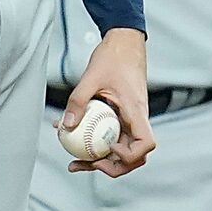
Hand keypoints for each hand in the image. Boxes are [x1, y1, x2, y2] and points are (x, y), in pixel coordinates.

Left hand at [62, 27, 155, 176]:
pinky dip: (95, 142)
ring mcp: (131, 119)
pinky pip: (112, 136)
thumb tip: (65, 126)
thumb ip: (78, 102)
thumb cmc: (113, 57)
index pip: (146, 144)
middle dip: (111, 168)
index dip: (129, 155)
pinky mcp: (123, 116)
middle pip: (134, 156)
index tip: (108, 148)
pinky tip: (72, 138)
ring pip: (122, 149)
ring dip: (102, 160)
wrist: (124, 43)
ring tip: (75, 162)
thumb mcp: (91, 77)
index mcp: (137, 111)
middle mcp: (138, 119)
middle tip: (83, 165)